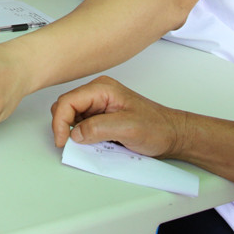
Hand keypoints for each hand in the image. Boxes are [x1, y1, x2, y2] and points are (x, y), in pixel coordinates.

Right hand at [50, 76, 184, 157]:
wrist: (173, 134)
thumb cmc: (158, 127)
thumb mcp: (128, 128)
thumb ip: (99, 128)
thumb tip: (75, 134)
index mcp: (101, 89)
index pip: (67, 101)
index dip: (60, 122)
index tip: (63, 141)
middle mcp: (97, 94)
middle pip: (65, 107)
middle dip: (63, 126)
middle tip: (70, 145)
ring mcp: (98, 105)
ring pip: (71, 117)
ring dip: (73, 132)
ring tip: (87, 145)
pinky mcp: (100, 117)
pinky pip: (81, 125)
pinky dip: (82, 136)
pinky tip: (93, 144)